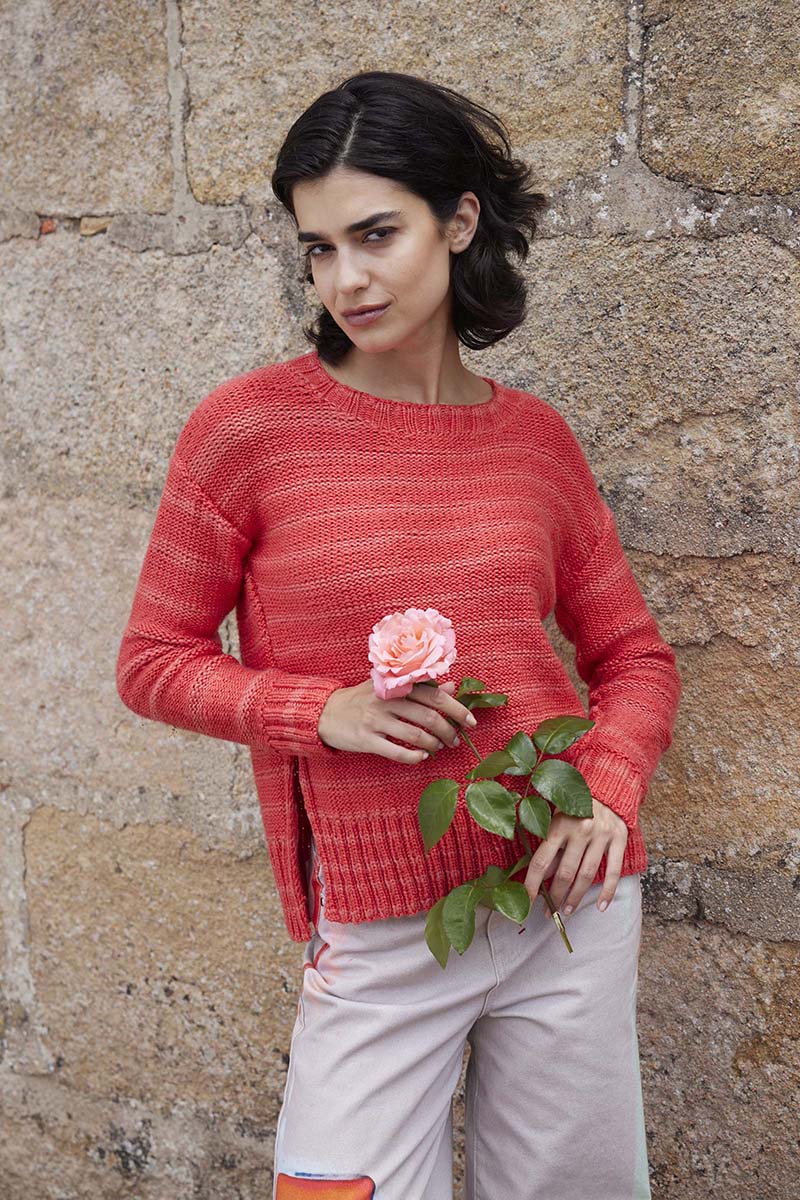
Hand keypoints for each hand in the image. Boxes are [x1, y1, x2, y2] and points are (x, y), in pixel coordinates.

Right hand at [318, 678, 476, 762]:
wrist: (326, 712)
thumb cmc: (363, 699)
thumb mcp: (390, 687)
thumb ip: (421, 686)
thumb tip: (451, 687)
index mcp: (396, 685)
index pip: (435, 695)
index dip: (457, 709)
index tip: (471, 722)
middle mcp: (388, 700)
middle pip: (429, 717)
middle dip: (449, 731)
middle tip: (455, 741)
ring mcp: (376, 720)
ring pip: (415, 735)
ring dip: (433, 745)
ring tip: (439, 748)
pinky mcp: (366, 739)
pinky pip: (396, 752)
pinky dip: (413, 757)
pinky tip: (421, 758)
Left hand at [523, 798, 628, 916]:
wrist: (606, 788)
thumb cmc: (574, 806)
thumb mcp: (556, 819)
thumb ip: (550, 845)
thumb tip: (540, 876)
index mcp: (559, 824)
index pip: (542, 861)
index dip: (532, 884)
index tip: (527, 901)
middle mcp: (581, 830)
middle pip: (566, 872)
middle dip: (555, 896)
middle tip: (549, 912)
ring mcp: (601, 835)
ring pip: (587, 875)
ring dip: (576, 897)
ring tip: (567, 911)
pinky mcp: (619, 838)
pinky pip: (613, 870)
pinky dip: (607, 891)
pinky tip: (601, 906)